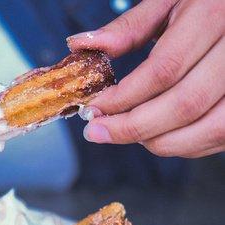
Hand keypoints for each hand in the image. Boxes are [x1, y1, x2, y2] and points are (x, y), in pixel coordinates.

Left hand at [67, 0, 223, 157]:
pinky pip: (220, 135)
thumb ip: (128, 28)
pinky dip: (184, 144)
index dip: (123, 97)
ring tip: (126, 135)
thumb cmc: (204, 2)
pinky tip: (156, 136)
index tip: (93, 109)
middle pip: (185, 105)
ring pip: (209, 128)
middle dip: (133, 127)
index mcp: (212, 16)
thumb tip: (80, 45)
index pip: (163, 70)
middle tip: (97, 132)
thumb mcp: (167, 2)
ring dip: (159, 141)